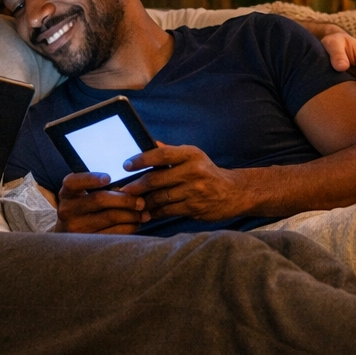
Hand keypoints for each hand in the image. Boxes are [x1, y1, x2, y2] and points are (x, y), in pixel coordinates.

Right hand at [55, 173, 149, 233]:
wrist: (70, 231)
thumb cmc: (84, 206)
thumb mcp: (83, 193)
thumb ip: (101, 188)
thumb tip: (131, 190)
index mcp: (67, 192)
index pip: (75, 182)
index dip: (91, 179)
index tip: (108, 178)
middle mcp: (68, 210)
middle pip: (99, 200)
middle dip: (125, 199)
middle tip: (141, 202)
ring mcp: (76, 227)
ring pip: (110, 217)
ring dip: (131, 214)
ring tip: (143, 213)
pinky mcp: (87, 241)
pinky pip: (114, 232)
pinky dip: (129, 227)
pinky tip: (136, 223)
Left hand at [119, 143, 243, 219]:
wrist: (232, 192)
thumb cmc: (206, 172)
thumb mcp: (192, 156)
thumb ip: (170, 151)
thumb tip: (148, 143)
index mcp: (191, 154)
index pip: (161, 154)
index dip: (141, 159)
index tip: (126, 165)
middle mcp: (193, 171)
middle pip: (156, 179)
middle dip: (136, 186)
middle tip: (123, 190)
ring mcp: (194, 191)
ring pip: (160, 197)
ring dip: (144, 201)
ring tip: (132, 202)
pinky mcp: (194, 207)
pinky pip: (167, 210)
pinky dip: (155, 211)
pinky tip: (148, 211)